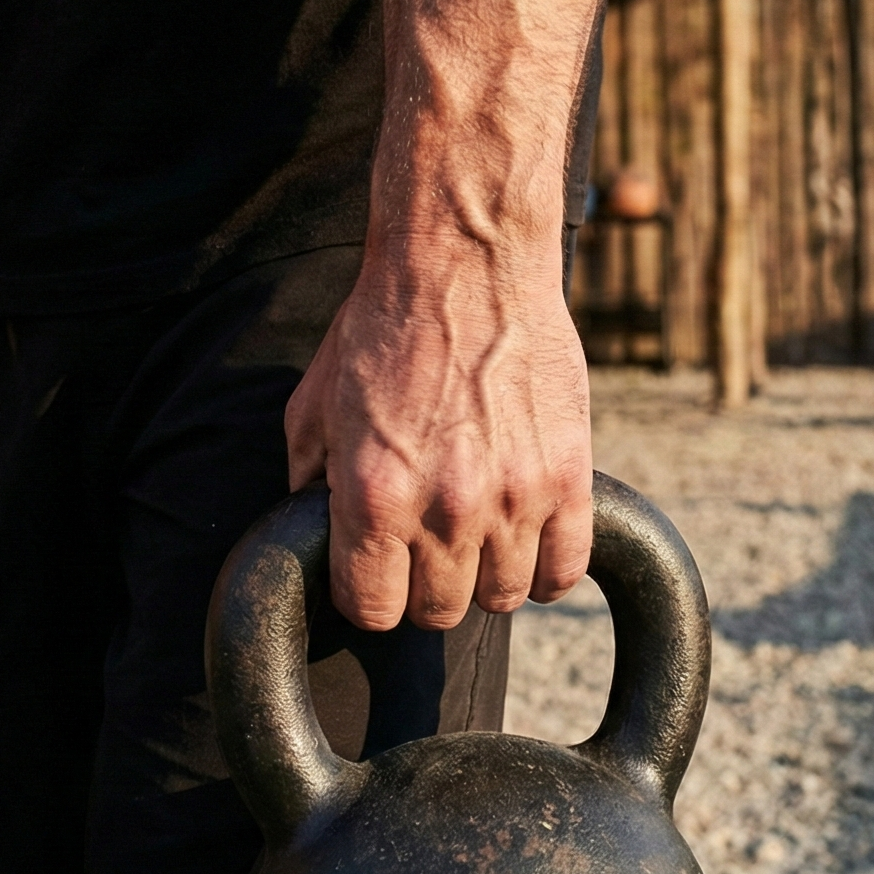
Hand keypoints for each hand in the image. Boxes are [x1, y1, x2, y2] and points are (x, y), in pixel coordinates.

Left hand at [285, 239, 591, 630]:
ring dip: (487, 578)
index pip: (373, 610)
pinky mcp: (566, 479)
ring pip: (503, 598)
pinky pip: (566, 571)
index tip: (378, 574)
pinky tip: (530, 541)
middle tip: (428, 550)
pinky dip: (548, 570)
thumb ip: (307, 478)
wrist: (465, 261)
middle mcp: (444, 510)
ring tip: (480, 540)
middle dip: (427, 588)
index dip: (371, 596)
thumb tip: (310, 530)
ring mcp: (512, 497)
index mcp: (373, 497)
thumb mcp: (315, 403)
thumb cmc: (385, 328)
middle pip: (438, 612)